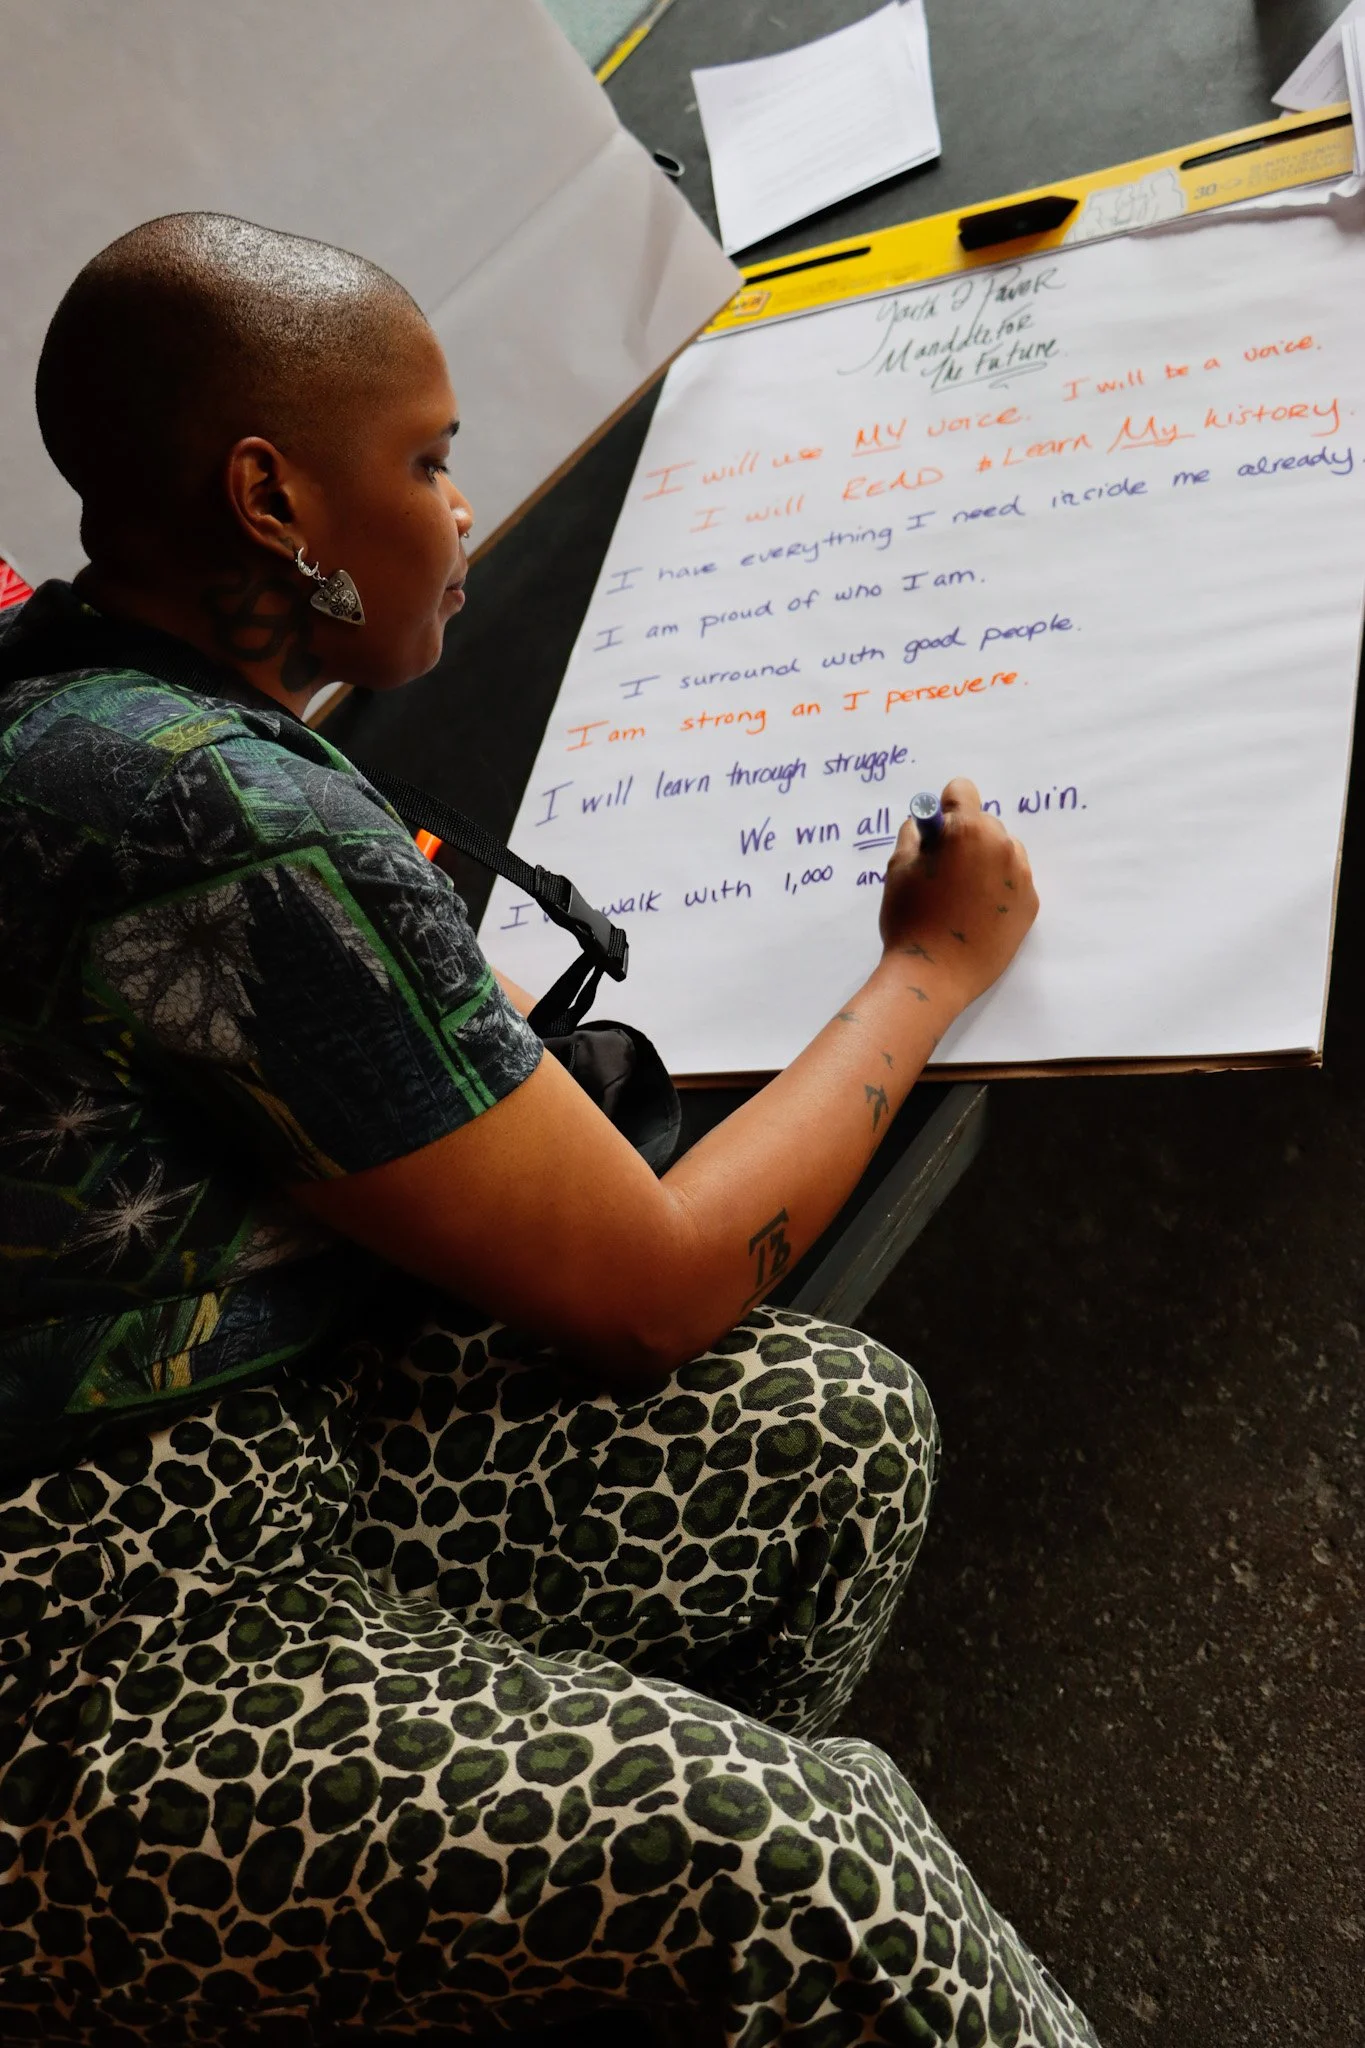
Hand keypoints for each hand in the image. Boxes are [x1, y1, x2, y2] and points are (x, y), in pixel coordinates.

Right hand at [878, 777, 1037, 1007]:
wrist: (934, 975)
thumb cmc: (910, 919)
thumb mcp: (898, 868)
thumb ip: (913, 834)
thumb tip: (926, 824)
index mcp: (968, 830)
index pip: (962, 790)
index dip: (944, 807)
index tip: (935, 832)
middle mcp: (1002, 845)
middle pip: (984, 822)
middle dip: (965, 838)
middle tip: (944, 873)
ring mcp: (1021, 875)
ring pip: (1003, 850)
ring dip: (985, 861)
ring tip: (962, 896)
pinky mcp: (1030, 904)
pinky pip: (1014, 879)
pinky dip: (998, 888)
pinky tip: (977, 913)